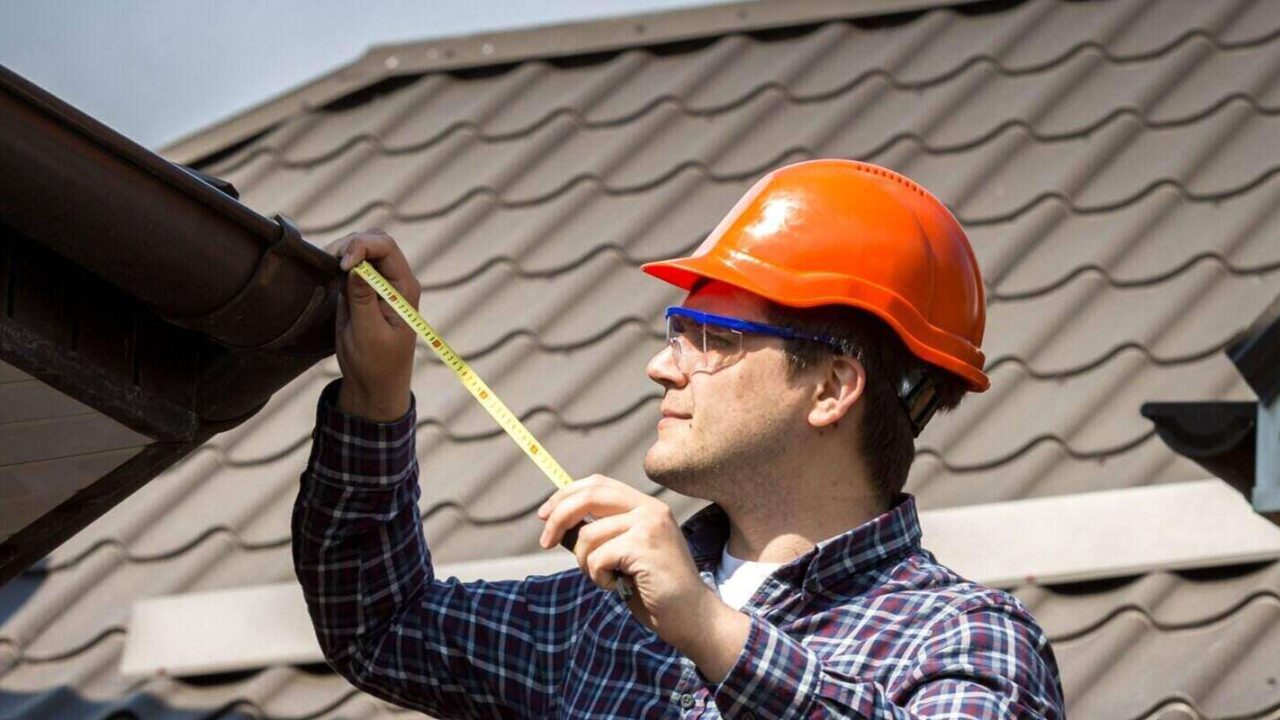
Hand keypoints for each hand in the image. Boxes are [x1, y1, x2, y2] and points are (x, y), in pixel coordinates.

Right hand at [324, 229, 421, 421]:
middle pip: (375, 240)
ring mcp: (378, 283)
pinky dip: (336, 264)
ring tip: (325, 269)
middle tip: (329, 262)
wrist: (374, 384)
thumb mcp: (368, 334)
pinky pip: (350, 265)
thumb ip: (363, 299)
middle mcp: (394, 280)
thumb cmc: (376, 363)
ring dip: (341, 252)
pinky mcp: (361, 289)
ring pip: (361, 249)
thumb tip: (357, 267)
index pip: (387, 248)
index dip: (362, 246)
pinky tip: (326, 276)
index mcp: (404, 288)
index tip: (342, 265)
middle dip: (350, 244)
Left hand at [536, 475, 720, 648]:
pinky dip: (598, 576)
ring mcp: (649, 525)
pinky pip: (598, 557)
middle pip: (589, 495)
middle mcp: (649, 509)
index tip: (545, 514)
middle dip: (559, 516)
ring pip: (588, 534)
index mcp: (646, 506)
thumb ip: (603, 534)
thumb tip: (560, 524)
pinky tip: (616, 586)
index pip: (598, 483)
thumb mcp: (626, 553)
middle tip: (545, 541)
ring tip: (605, 578)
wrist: (692, 616)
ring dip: (585, 562)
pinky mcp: (644, 546)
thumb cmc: (655, 590)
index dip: (566, 495)